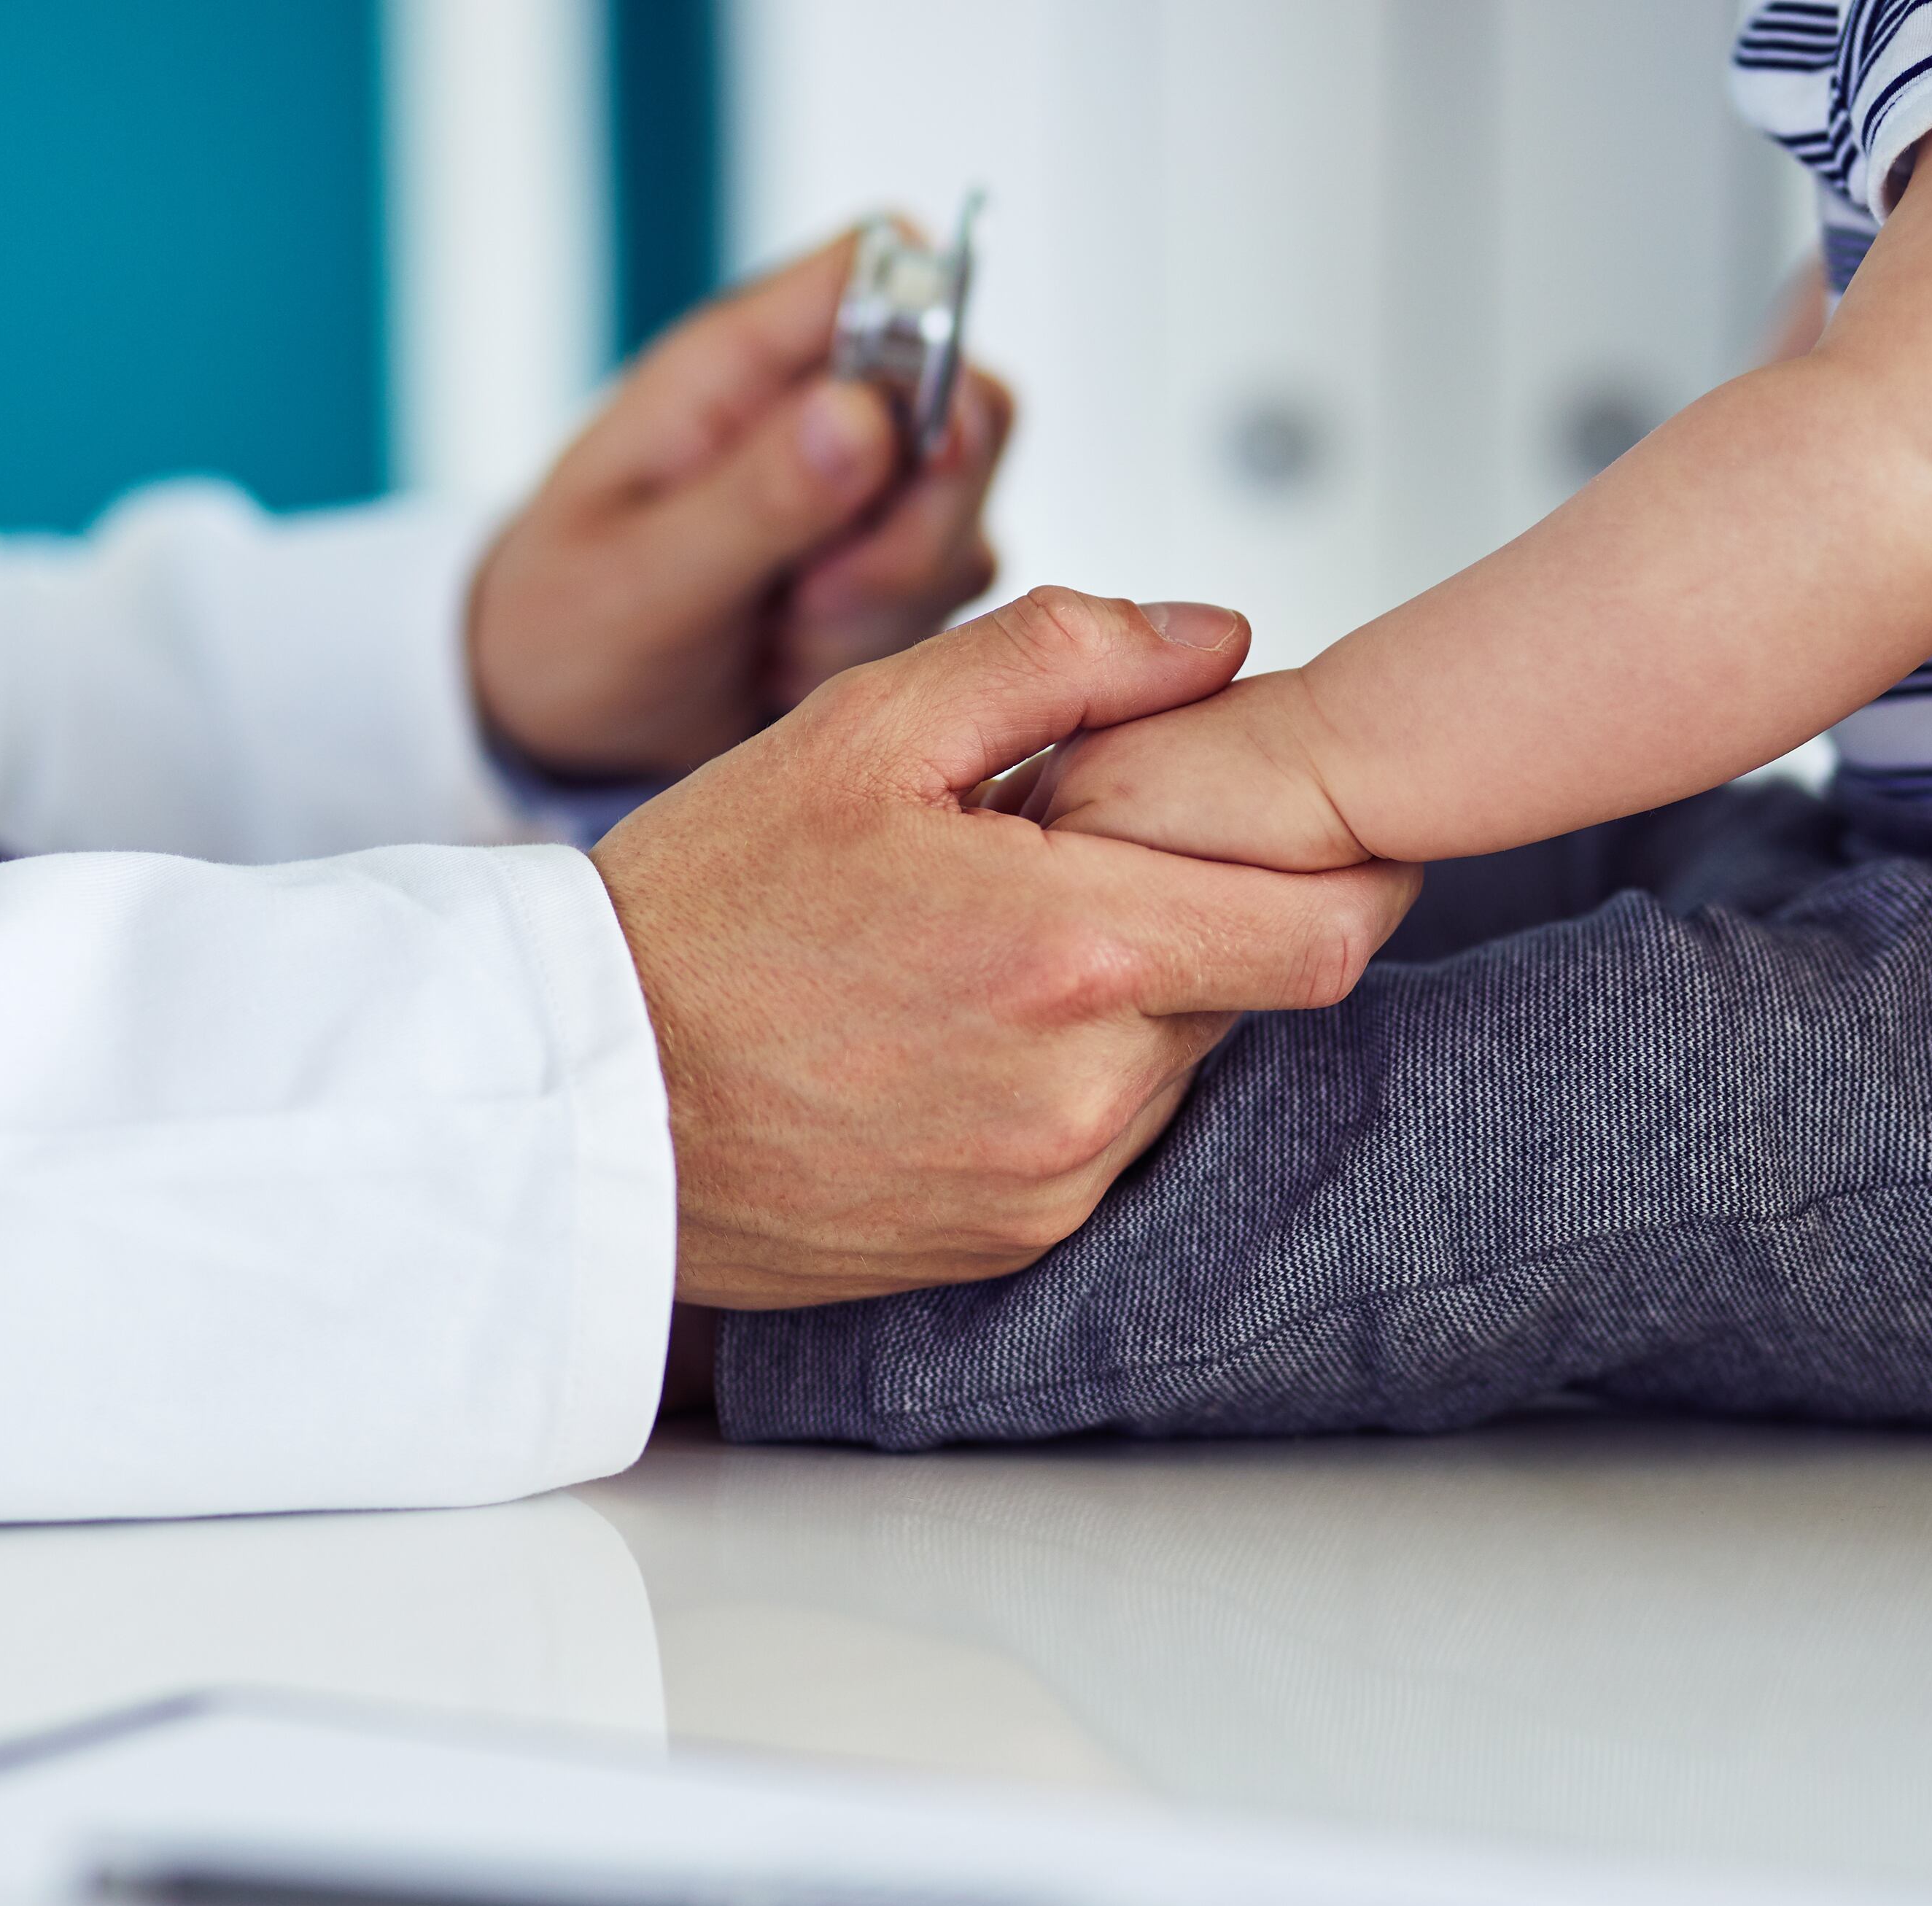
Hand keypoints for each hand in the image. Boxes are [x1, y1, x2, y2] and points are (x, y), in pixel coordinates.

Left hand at [471, 229, 1012, 779]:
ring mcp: (865, 490)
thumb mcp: (638, 576)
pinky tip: (790, 664)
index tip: (902, 445)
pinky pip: (952, 597)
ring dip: (888, 605)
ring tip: (772, 641)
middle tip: (806, 601)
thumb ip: (754, 497)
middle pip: (972, 402)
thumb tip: (863, 412)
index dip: (931, 327)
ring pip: (968, 517)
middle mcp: (820, 409)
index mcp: (740, 366)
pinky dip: (886, 651)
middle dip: (916, 526)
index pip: (884, 264)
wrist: (549, 715)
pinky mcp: (889, 567)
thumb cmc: (562, 623)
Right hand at [591, 590, 1421, 1307]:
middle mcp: (1082, 1089)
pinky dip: (1073, 1074)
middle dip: (1220, 905)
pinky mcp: (1008, 1241)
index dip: (1356, 859)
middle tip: (1108, 850)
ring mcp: (1049, 1181)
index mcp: (1071, 949)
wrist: (576, 1101)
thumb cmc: (696, 917)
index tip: (1318, 817)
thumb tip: (1216, 637)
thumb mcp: (861, 730)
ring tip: (1003, 940)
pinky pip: (1105, 1141)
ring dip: (1142, 992)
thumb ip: (1061, 657)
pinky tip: (963, 1026)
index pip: (1333, 922)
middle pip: (1265, 985)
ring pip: (1185, 1062)